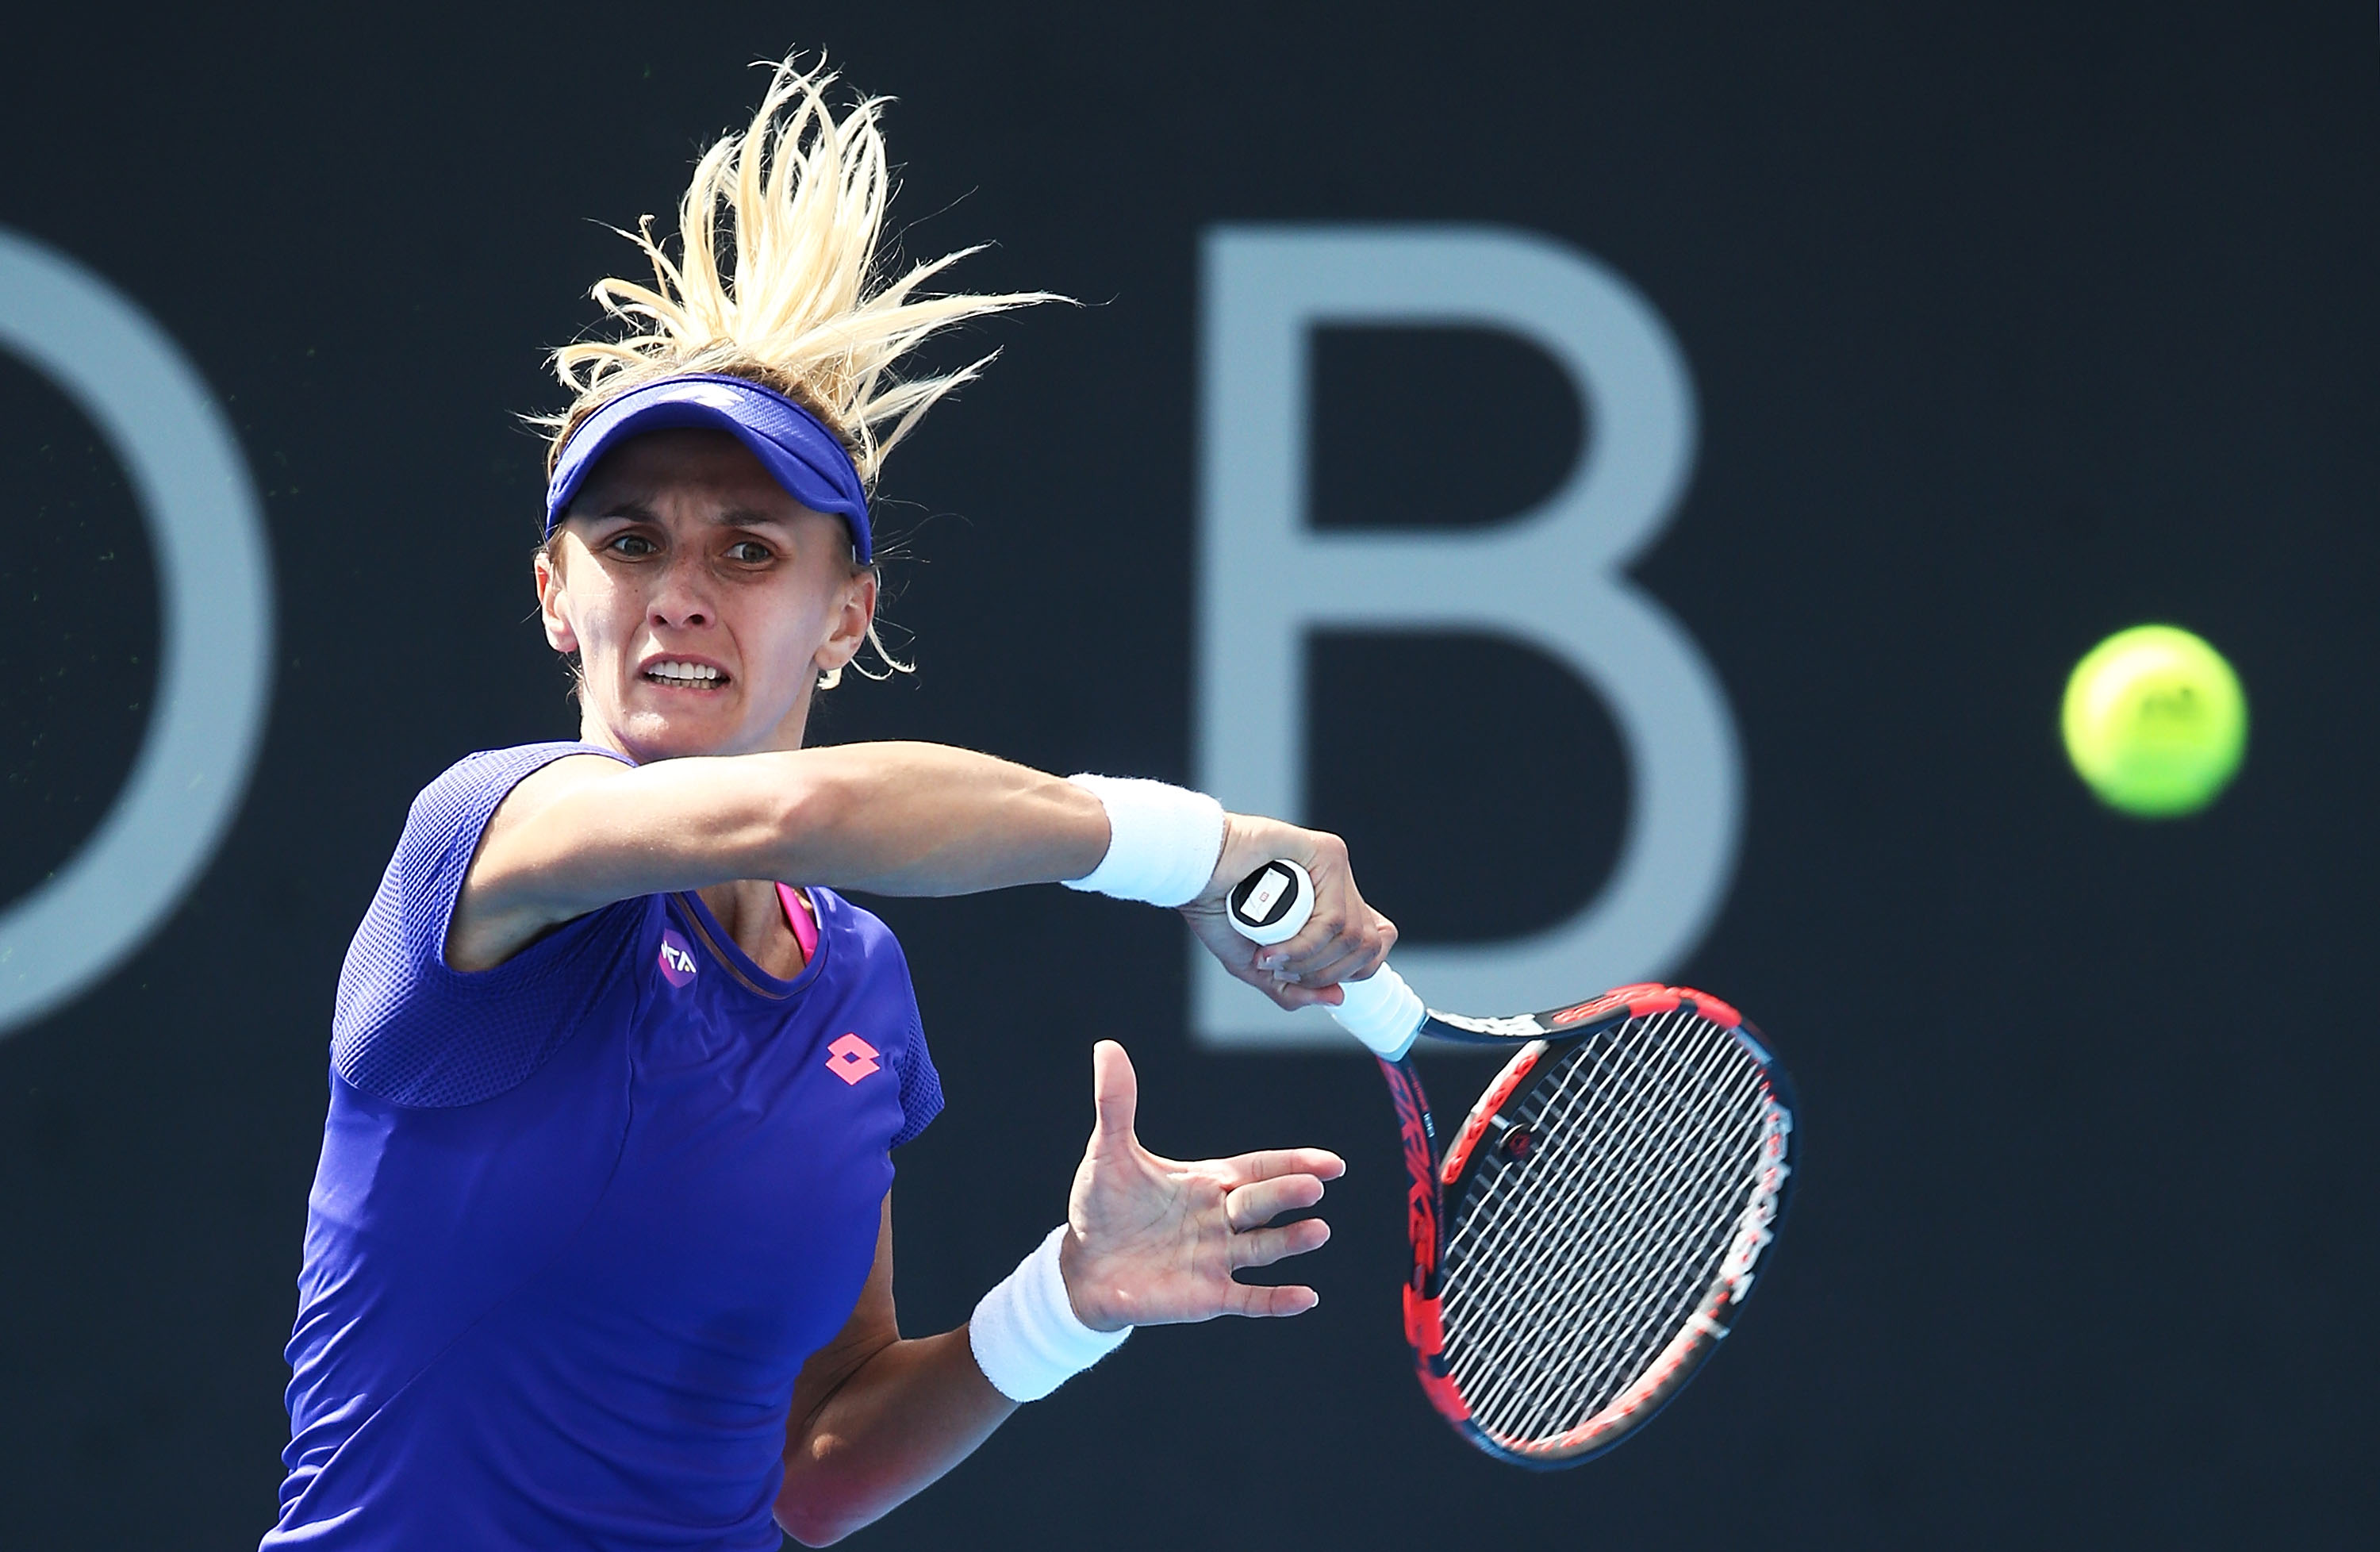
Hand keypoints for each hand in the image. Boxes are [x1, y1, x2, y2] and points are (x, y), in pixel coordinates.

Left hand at [1059, 1041, 1343, 1329]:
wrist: (1081, 1266)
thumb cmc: (1102, 1207)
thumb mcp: (1109, 1152)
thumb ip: (1116, 1103)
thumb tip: (1106, 1046)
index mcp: (1208, 1183)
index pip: (1259, 1168)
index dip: (1294, 1163)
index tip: (1330, 1162)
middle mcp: (1221, 1219)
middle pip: (1261, 1203)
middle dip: (1287, 1194)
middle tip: (1314, 1186)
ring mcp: (1217, 1259)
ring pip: (1264, 1248)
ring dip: (1291, 1241)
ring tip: (1318, 1231)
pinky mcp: (1207, 1296)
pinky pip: (1250, 1299)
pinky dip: (1277, 1300)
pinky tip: (1307, 1297)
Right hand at [1179, 814, 1396, 1010]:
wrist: (1192, 876)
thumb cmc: (1218, 911)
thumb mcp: (1257, 968)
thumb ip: (1294, 989)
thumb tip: (1338, 997)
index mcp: (1330, 904)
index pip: (1374, 943)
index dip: (1355, 970)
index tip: (1317, 979)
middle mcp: (1338, 885)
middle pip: (1367, 943)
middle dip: (1325, 972)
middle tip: (1282, 970)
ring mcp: (1334, 868)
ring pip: (1351, 934)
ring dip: (1309, 961)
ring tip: (1270, 957)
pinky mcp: (1327, 853)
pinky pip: (1333, 917)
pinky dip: (1304, 945)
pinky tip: (1271, 948)